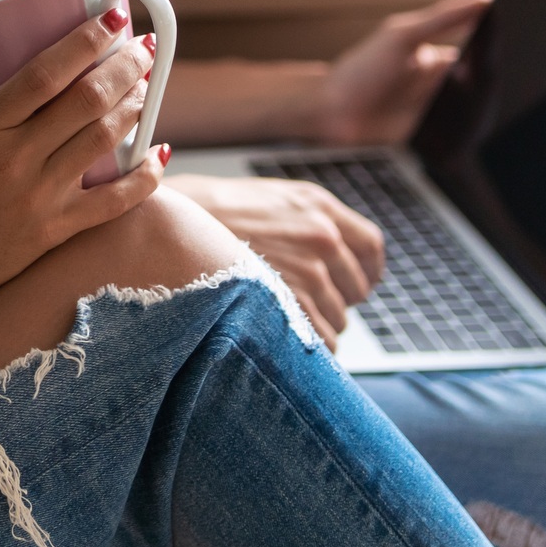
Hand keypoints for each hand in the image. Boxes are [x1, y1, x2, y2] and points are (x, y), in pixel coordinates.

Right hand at [0, 11, 168, 325]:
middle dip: (124, 66)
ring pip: (105, 139)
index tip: (113, 18)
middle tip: (142, 49)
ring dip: (135, 106)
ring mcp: (37, 196)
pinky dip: (145, 175)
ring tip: (146, 86)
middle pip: (86, 100)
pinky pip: (115, 201)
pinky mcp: (53, 232)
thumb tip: (41, 91)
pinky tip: (160, 153)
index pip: (45, 72)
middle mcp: (13, 158)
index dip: (86, 40)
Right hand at [172, 174, 383, 347]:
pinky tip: (282, 336)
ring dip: (318, 325)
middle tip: (307, 302)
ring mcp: (308, 270)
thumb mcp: (274, 199)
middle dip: (337, 300)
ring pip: (339, 319)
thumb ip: (313, 220)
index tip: (355, 282)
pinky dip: (307, 347)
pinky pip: (322, 341)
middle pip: (356, 288)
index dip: (365, 270)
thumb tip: (340, 255)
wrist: (174, 223)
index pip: (371, 247)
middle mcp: (322, 236)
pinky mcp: (290, 304)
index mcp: (321, 207)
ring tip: (282, 317)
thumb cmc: (215, 214)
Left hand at [307, 0, 491, 144]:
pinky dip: (469, 133)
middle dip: (494, 82)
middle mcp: (448, 88)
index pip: (483, 54)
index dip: (498, 48)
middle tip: (495, 78)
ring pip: (481, 114)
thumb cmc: (360, 71)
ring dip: (483, 109)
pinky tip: (468, 126)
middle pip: (487, 86)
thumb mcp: (401, 36)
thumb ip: (443, 18)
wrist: (330, 115)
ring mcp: (444, 117)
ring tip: (476, 101)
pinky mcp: (438, 143)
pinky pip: (464, 139)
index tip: (521, 40)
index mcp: (443, 61)